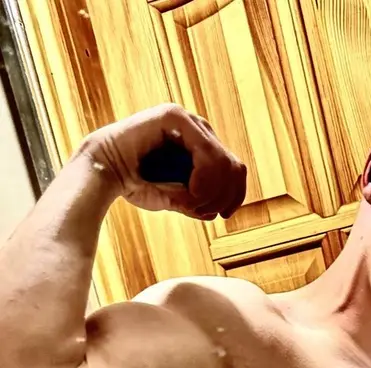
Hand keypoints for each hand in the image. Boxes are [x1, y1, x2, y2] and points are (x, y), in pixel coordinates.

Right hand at [81, 104, 246, 219]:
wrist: (102, 173)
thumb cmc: (137, 186)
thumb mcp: (178, 198)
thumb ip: (200, 201)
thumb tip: (219, 213)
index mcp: (202, 146)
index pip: (236, 170)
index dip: (235, 196)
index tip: (221, 215)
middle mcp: (199, 130)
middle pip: (235, 167)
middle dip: (223, 196)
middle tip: (202, 210)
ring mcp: (188, 121)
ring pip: (225, 163)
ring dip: (213, 191)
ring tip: (191, 203)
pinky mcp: (174, 117)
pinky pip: (207, 154)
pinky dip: (204, 180)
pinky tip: (189, 191)